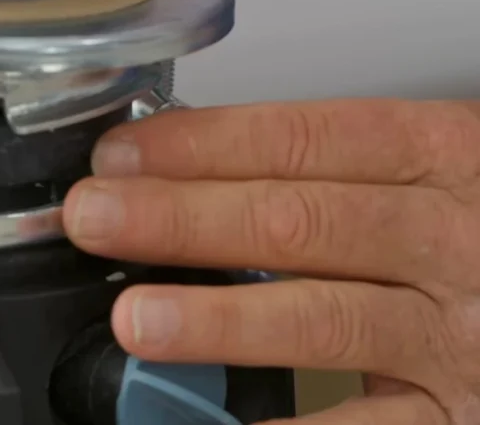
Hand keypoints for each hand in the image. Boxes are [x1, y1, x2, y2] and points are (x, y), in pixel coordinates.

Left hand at [64, 99, 479, 423]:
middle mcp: (458, 238)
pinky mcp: (464, 418)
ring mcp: (464, 335)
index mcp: (449, 155)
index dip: (205, 145)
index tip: (122, 154)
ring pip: (327, 317)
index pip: (307, 138)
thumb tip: (200, 166)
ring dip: (222, 318)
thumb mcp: (445, 171)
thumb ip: (342, 171)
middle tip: (93, 218)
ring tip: (136, 319)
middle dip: (183, 218)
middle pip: (299, 222)